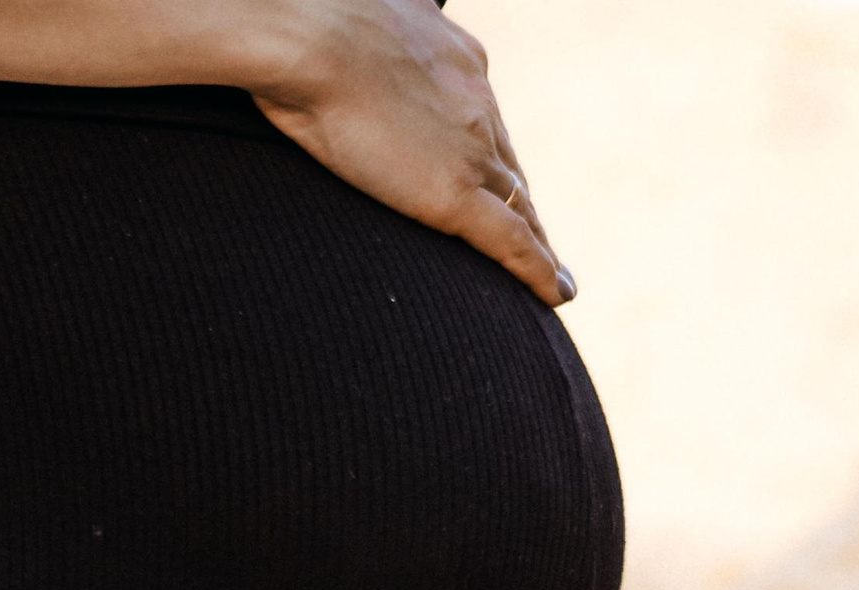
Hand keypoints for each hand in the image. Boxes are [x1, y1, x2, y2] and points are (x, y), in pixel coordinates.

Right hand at [249, 0, 576, 305]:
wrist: (301, 28)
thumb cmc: (302, 20)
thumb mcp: (353, 22)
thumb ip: (371, 44)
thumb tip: (351, 50)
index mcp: (455, 56)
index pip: (482, 117)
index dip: (489, 153)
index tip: (492, 176)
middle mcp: (475, 99)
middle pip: (505, 164)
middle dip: (517, 200)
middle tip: (531, 237)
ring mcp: (471, 148)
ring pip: (518, 204)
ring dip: (536, 241)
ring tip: (550, 276)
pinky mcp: (457, 194)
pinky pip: (513, 241)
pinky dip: (539, 271)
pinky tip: (557, 294)